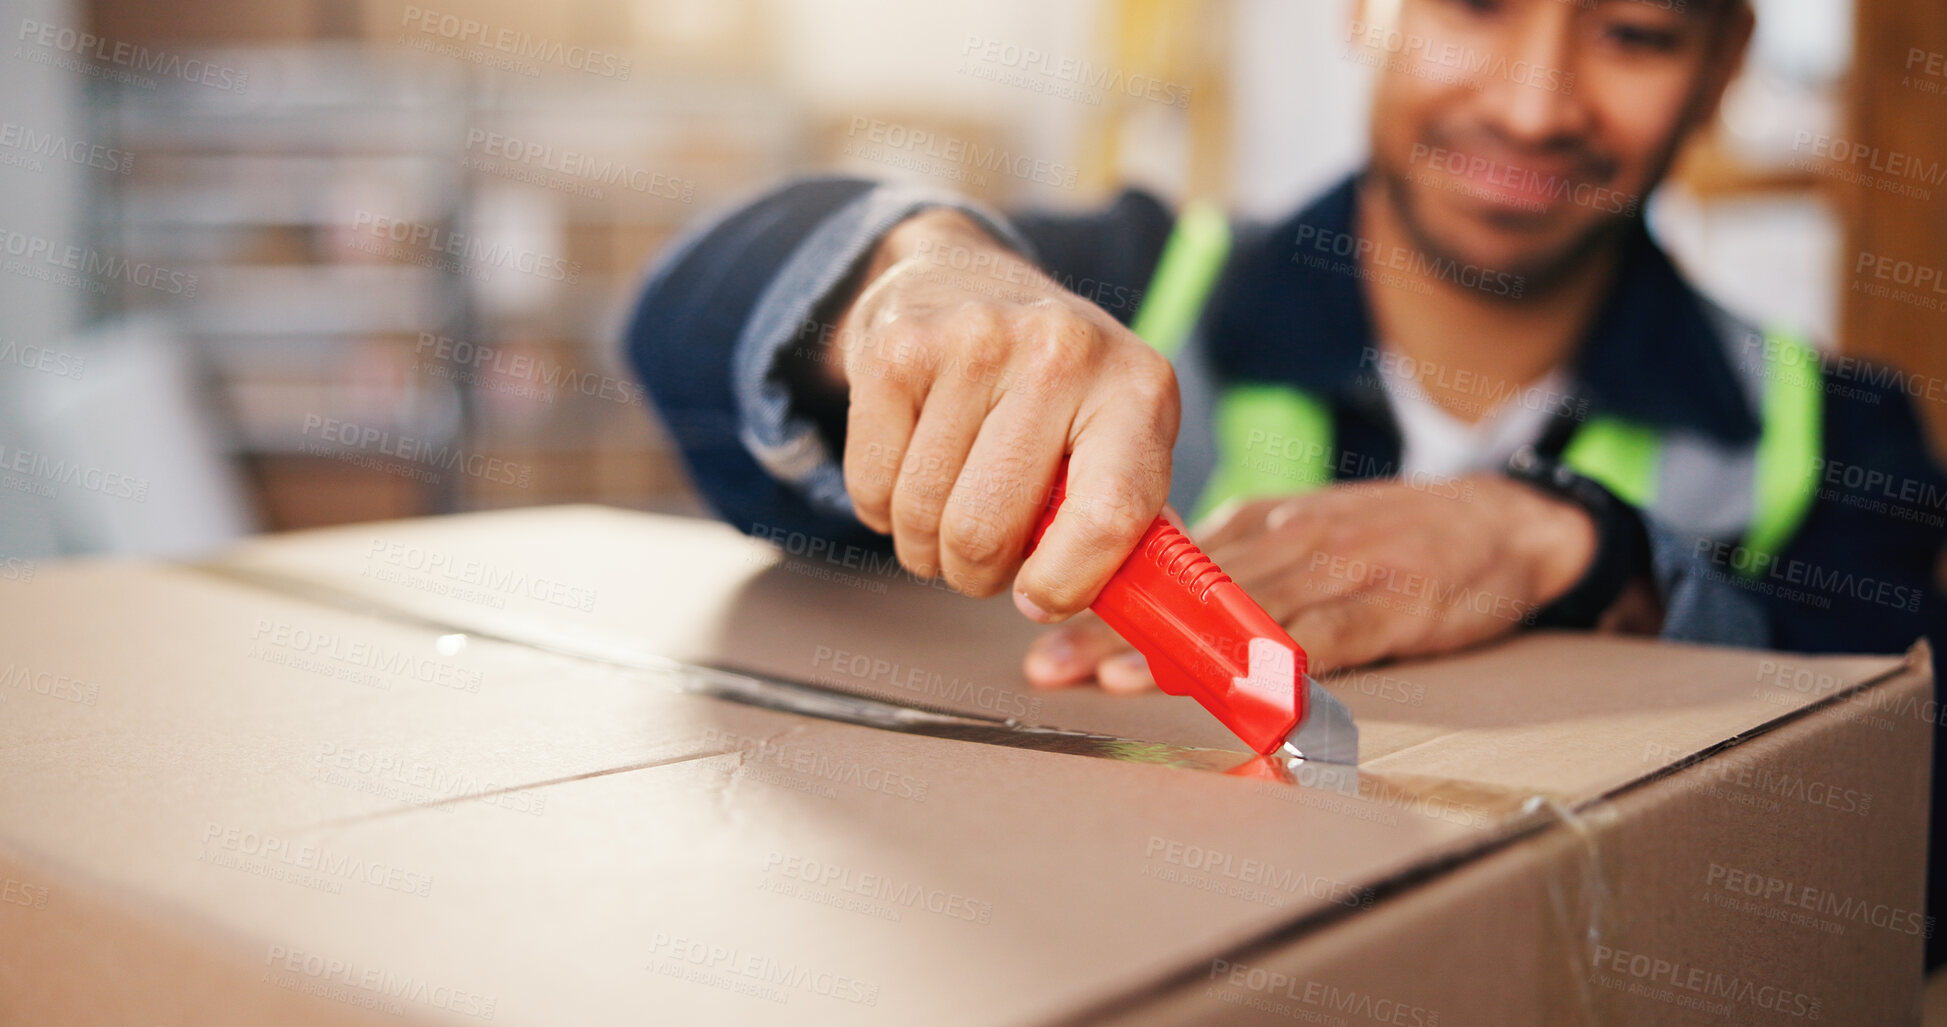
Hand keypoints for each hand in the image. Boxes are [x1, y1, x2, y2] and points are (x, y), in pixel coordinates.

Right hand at [825, 209, 1179, 620]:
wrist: (964, 277)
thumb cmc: (1054, 388)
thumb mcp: (1118, 436)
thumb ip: (1127, 526)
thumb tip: (1133, 615)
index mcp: (1138, 387)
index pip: (1109, 516)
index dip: (1064, 584)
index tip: (1037, 597)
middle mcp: (1062, 351)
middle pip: (988, 530)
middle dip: (975, 573)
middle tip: (982, 556)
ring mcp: (974, 340)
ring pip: (923, 516)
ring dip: (925, 545)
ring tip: (948, 510)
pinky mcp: (896, 348)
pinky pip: (871, 487)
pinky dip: (881, 509)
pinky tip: (909, 469)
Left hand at [1023, 474, 1603, 687]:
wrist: (1507, 520)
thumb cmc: (1395, 537)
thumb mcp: (1303, 534)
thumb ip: (1235, 566)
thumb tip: (1152, 600)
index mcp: (1257, 524)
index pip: (1162, 560)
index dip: (1099, 594)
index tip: (1040, 626)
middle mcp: (1283, 540)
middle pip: (1183, 587)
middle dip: (1109, 625)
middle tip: (1048, 660)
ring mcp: (1333, 571)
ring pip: (1237, 610)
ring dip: (1172, 647)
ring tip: (1112, 677)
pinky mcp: (1385, 604)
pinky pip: (1321, 638)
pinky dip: (1273, 666)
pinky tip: (1234, 691)